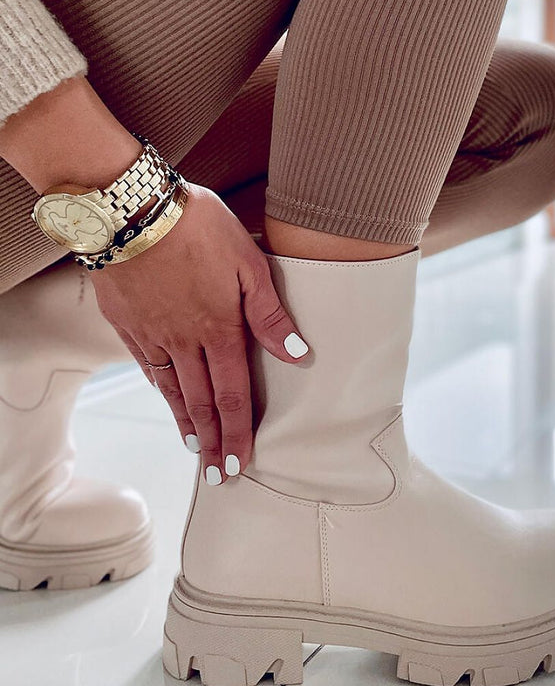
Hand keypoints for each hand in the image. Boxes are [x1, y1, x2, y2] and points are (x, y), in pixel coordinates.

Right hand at [90, 181, 309, 483]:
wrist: (130, 209)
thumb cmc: (197, 226)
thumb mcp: (248, 261)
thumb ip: (271, 313)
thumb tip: (298, 355)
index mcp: (220, 329)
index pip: (233, 395)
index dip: (238, 433)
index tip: (241, 463)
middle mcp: (184, 342)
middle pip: (201, 403)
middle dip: (212, 443)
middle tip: (218, 476)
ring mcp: (151, 334)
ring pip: (172, 390)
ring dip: (185, 423)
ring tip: (194, 448)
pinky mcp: (126, 322)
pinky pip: (147, 366)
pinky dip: (160, 390)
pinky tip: (166, 397)